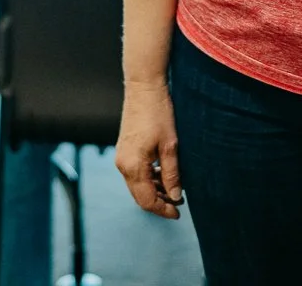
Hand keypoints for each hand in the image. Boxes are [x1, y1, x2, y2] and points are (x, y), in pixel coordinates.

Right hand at [116, 83, 182, 218]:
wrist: (143, 88)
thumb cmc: (159, 114)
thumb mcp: (170, 146)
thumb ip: (172, 174)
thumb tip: (174, 197)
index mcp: (133, 166)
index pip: (146, 200)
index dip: (163, 210)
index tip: (179, 213)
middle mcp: (123, 165)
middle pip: (139, 196)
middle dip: (159, 202)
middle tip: (179, 204)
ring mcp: (122, 157)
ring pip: (137, 185)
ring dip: (155, 191)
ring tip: (175, 189)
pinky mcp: (124, 150)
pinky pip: (135, 173)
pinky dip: (149, 179)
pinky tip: (164, 174)